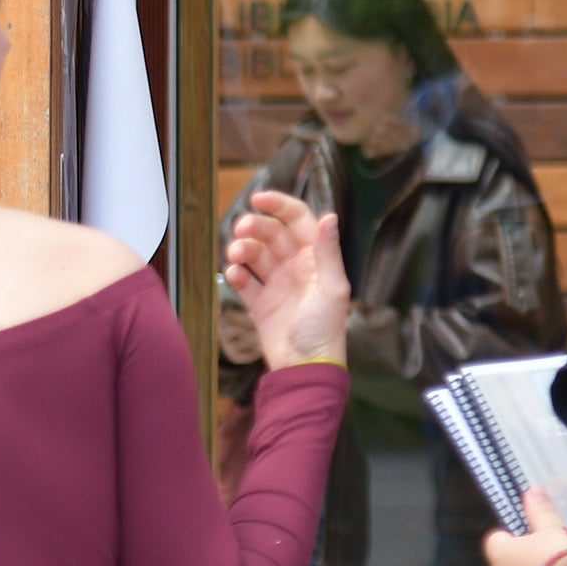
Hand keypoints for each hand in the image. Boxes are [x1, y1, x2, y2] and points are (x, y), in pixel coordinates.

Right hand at [221, 189, 348, 367]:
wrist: (305, 367)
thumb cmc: (325, 330)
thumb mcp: (331, 288)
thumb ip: (327, 252)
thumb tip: (329, 217)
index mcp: (316, 259)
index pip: (297, 220)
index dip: (279, 206)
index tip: (258, 199)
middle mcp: (296, 267)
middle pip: (271, 234)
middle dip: (254, 228)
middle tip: (240, 230)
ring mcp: (277, 284)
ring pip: (255, 255)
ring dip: (242, 249)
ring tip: (235, 256)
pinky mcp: (260, 303)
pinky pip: (245, 281)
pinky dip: (237, 274)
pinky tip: (235, 275)